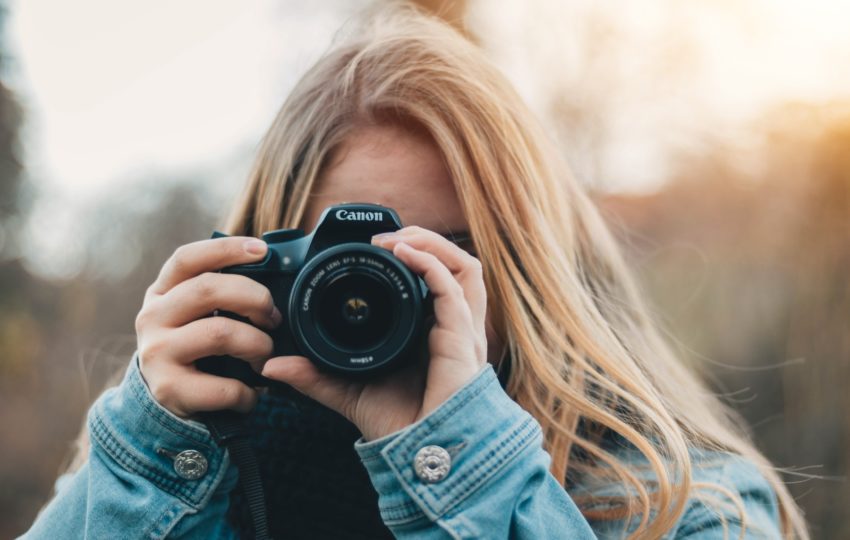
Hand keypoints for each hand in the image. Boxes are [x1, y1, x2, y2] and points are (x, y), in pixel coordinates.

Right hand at [135, 237, 282, 417]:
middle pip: (208, 289)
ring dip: (257, 345)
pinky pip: (224, 386)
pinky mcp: (168, 389)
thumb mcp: (197, 312)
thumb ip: (222, 289)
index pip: (188, 258)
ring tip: (264, 356)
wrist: (165, 397)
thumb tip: (271, 266)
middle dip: (255, 299)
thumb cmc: (195, 344)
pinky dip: (248, 392)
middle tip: (274, 318)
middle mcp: (153, 317)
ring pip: (220, 333)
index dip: (226, 249)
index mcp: (162, 291)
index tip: (262, 250)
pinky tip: (251, 393)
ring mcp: (157, 352)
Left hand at [261, 225, 488, 440]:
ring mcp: (462, 329)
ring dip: (432, 243)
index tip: (372, 248)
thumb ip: (313, 375)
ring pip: (466, 266)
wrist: (422, 451)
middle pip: (456, 264)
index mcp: (431, 331)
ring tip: (397, 238)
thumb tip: (271, 367)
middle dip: (424, 240)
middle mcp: (452, 325)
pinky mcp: (463, 336)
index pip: (435, 281)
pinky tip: (404, 253)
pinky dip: (431, 262)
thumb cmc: (398, 423)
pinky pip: (454, 287)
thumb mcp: (346, 390)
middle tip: (384, 237)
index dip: (413, 257)